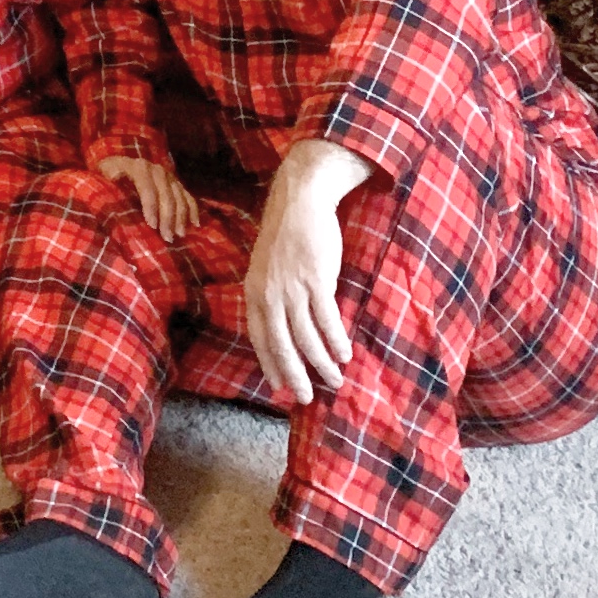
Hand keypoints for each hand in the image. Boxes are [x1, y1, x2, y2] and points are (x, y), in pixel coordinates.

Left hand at [93, 154, 200, 244]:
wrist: (117, 164)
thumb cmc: (107, 177)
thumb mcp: (102, 178)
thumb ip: (108, 184)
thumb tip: (114, 191)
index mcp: (136, 167)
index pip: (147, 186)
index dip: (150, 205)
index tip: (152, 225)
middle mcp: (155, 169)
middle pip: (166, 194)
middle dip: (168, 217)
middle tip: (167, 237)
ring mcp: (168, 176)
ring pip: (179, 197)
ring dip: (181, 217)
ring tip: (178, 235)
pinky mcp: (176, 183)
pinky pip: (188, 197)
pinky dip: (193, 210)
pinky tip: (195, 225)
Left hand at [243, 139, 371, 404]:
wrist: (299, 200)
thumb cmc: (285, 235)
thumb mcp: (265, 267)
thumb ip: (270, 295)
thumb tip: (280, 326)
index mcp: (253, 291)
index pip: (258, 337)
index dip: (269, 363)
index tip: (279, 387)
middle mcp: (269, 293)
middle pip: (282, 344)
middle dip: (296, 375)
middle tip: (306, 397)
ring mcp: (292, 287)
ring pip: (307, 337)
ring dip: (322, 363)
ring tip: (334, 379)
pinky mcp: (316, 280)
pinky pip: (327, 319)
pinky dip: (337, 340)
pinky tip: (345, 354)